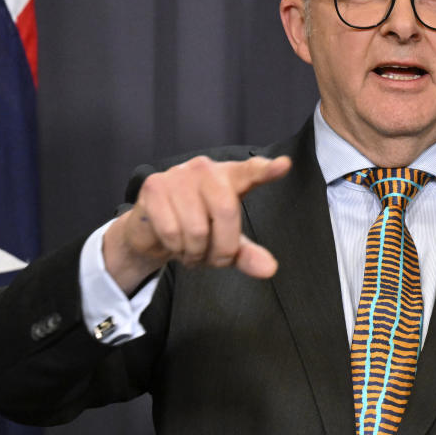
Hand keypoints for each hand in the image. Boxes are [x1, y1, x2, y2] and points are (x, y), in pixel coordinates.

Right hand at [102, 155, 291, 293]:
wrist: (151, 229)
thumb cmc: (196, 228)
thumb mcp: (226, 242)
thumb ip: (248, 254)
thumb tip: (269, 269)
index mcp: (230, 177)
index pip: (251, 171)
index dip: (267, 170)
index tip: (284, 165)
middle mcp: (206, 170)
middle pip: (226, 210)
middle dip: (223, 247)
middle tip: (215, 259)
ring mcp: (178, 175)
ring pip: (198, 228)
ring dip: (196, 253)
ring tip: (192, 251)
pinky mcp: (154, 187)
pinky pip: (172, 231)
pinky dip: (176, 249)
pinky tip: (175, 245)